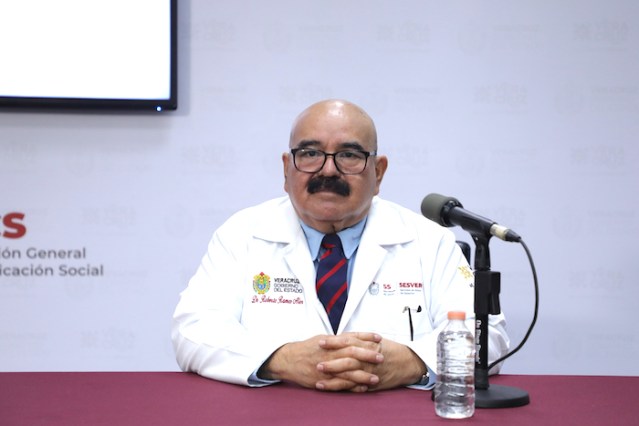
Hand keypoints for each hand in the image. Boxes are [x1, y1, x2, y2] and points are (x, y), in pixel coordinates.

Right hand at [257, 332, 383, 391]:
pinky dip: (352, 387)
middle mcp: (329, 354)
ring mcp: (326, 368)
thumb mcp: (322, 338)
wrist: (289, 360)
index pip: (351, 337)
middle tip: (381, 357)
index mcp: (330, 342)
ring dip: (363, 375)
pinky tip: (363, 388)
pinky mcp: (323, 380)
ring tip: (376, 378)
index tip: (379, 338)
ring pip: (348, 372)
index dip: (366, 337)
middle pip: (351, 353)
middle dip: (367, 356)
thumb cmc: (307, 348)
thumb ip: (338, 339)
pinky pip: (340, 385)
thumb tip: (354, 337)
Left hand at [317, 335, 426, 391]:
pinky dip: (343, 388)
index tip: (320, 341)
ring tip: (319, 379)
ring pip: (349, 374)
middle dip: (331, 360)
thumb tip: (340, 336)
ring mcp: (369, 371)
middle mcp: (367, 358)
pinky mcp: (370, 383)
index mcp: (367, 345)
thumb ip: (357, 338)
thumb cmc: (390, 349)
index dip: (334, 342)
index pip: (348, 341)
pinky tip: (332, 389)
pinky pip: (355, 386)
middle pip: (347, 358)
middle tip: (316, 361)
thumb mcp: (374, 339)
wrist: (407, 362)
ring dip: (333, 377)